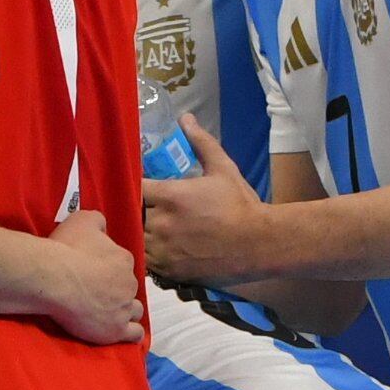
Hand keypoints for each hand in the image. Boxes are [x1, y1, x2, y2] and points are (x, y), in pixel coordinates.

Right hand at [39, 208, 147, 345]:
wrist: (53, 278)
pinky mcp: (115, 329)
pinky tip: (122, 331)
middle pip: (128, 288)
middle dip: (116, 291)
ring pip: (134, 310)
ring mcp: (124, 307)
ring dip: (125, 311)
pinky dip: (130, 332)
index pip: (122, 266)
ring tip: (107, 313)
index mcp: (123, 259)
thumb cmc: (66, 250)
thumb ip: (97, 221)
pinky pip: (133, 333)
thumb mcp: (81, 221)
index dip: (109, 271)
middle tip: (95, 294)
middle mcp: (129, 283)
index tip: (94, 274)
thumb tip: (102, 225)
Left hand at [138, 112, 270, 286]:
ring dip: (137, 231)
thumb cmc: (240, 205)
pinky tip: (155, 246)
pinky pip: (144, 260)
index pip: (133, 187)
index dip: (131, 186)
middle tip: (141, 207)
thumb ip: (201, 143)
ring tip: (148, 227)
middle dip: (134, 209)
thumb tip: (186, 119)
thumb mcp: (223, 169)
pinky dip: (146, 252)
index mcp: (171, 196)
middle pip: (130, 214)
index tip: (133, 184)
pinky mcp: (166, 270)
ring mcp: (162, 249)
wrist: (259, 244)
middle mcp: (161, 223)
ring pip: (134, 238)